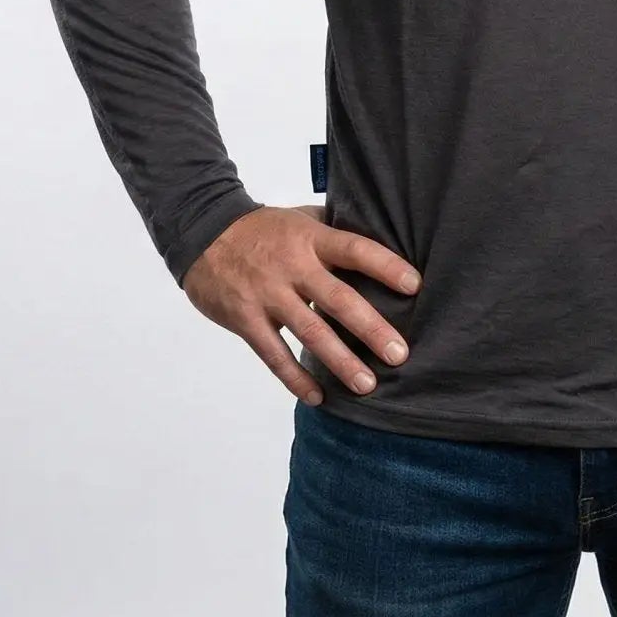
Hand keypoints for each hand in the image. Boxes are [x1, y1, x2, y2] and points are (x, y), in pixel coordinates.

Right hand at [181, 203, 422, 406]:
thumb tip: (379, 240)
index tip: (415, 286)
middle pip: (339, 299)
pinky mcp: (246, 319)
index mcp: (311, 239)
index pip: (355, 250)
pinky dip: (295, 378)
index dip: (386, 266)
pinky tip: (317, 397)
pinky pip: (274, 354)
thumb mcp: (300, 219)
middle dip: (371, 329)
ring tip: (367, 385)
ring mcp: (268, 294)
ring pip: (310, 333)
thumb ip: (332, 233)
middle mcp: (293, 267)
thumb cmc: (263, 228)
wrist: (202, 232)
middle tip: (400, 354)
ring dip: (340, 362)